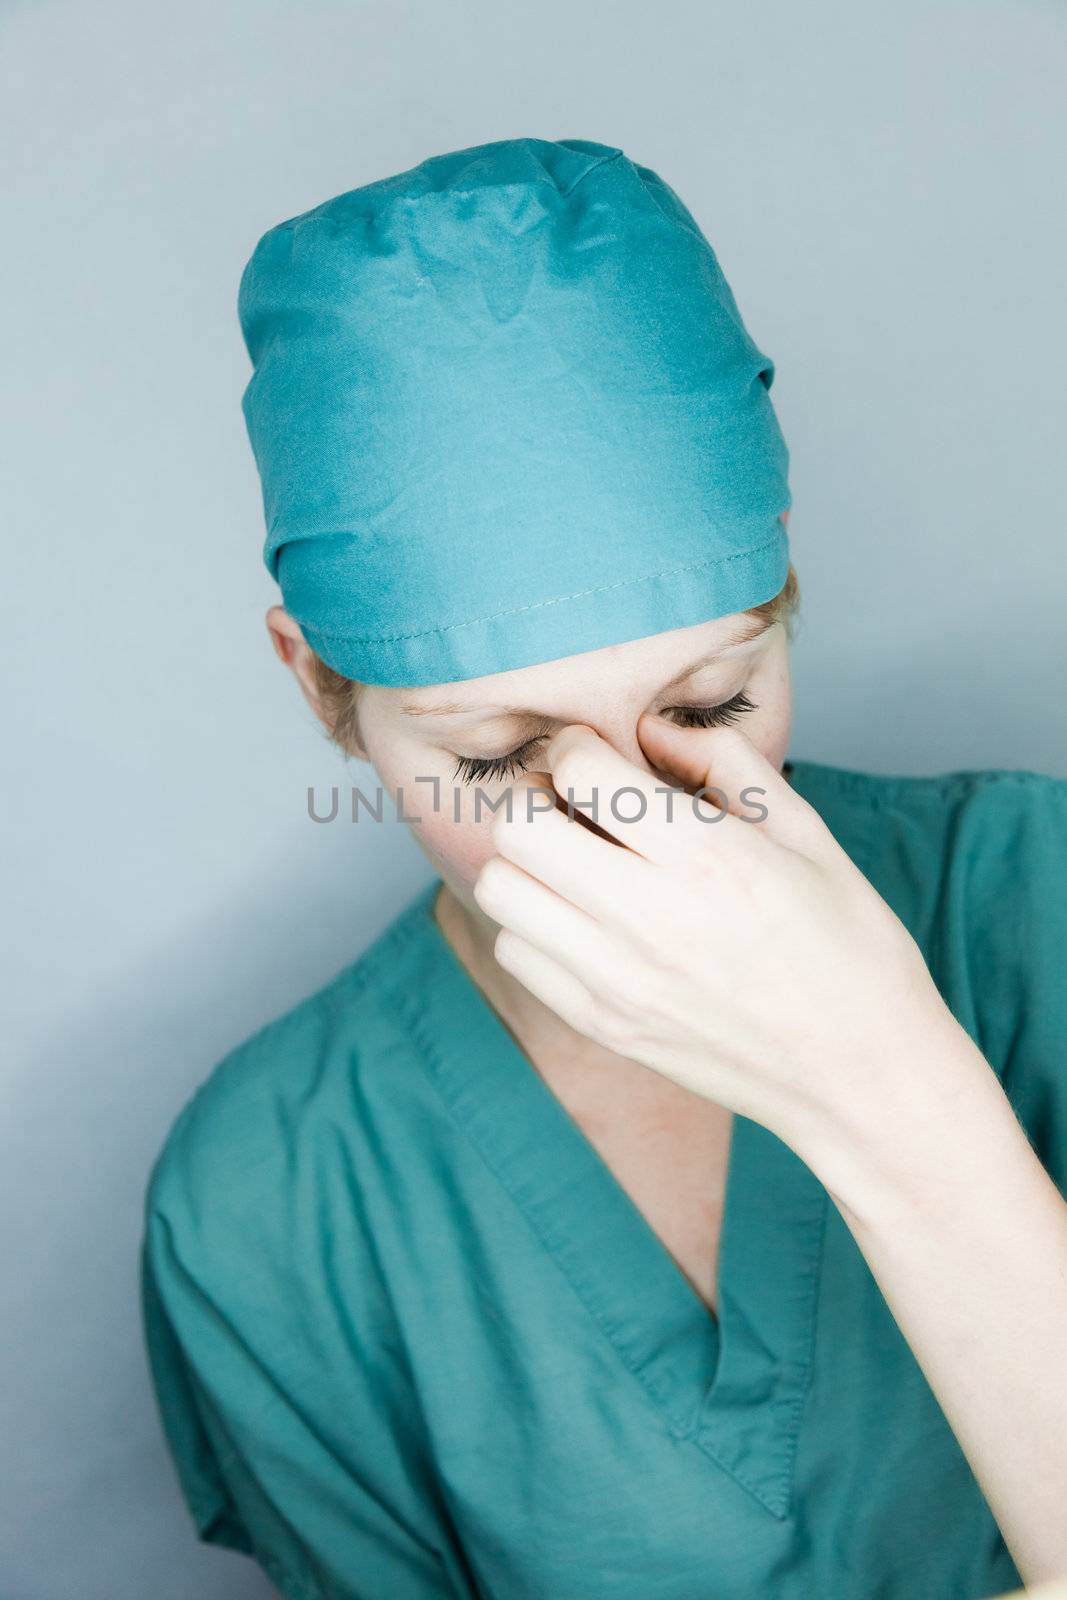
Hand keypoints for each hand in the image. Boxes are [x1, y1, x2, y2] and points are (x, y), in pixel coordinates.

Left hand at [471, 716, 974, 1173]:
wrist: (863, 1078)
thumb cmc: (849, 948)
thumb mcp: (809, 834)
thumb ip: (727, 764)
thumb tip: (655, 730)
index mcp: (710, 856)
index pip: (582, 772)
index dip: (580, 747)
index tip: (599, 755)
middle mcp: (652, 916)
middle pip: (519, 828)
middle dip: (541, 799)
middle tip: (576, 806)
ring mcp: (619, 979)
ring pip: (503, 890)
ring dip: (529, 864)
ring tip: (576, 864)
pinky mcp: (604, 1025)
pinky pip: (517, 953)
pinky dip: (535, 925)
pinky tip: (584, 921)